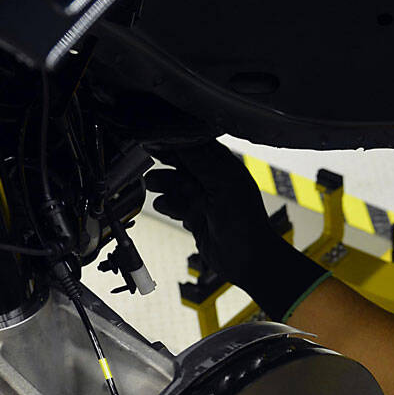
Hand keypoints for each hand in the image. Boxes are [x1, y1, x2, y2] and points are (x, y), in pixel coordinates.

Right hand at [144, 141, 327, 319]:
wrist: (247, 259)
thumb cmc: (245, 221)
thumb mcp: (221, 181)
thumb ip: (198, 157)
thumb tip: (175, 135)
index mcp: (222, 163)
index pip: (192, 142)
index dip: (172, 140)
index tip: (151, 139)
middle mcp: (212, 178)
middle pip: (179, 161)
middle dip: (162, 161)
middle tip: (145, 162)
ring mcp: (202, 197)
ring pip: (173, 183)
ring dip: (163, 184)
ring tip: (154, 184)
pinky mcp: (195, 216)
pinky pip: (174, 205)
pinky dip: (169, 205)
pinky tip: (168, 207)